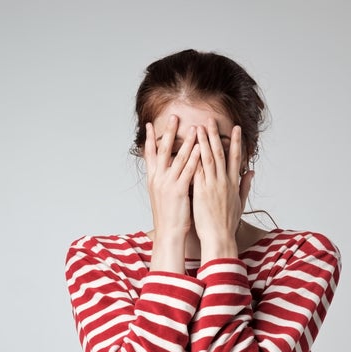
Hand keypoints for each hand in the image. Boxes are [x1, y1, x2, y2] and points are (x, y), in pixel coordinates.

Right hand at [144, 116, 200, 272]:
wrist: (168, 234)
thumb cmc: (169, 216)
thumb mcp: (162, 196)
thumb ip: (164, 180)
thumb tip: (166, 171)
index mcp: (153, 180)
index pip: (149, 154)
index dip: (149, 139)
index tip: (149, 125)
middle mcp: (158, 179)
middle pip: (162, 151)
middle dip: (168, 132)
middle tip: (174, 116)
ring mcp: (168, 184)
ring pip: (178, 158)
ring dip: (187, 141)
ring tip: (194, 127)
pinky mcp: (179, 190)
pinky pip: (189, 171)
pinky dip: (195, 158)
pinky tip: (201, 148)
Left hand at [191, 119, 252, 263]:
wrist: (219, 237)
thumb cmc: (228, 223)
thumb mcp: (240, 203)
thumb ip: (245, 185)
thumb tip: (251, 172)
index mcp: (233, 183)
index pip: (236, 158)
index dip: (236, 142)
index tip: (235, 128)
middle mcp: (224, 181)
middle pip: (220, 153)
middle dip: (215, 135)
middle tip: (210, 120)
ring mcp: (213, 185)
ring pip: (208, 158)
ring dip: (203, 142)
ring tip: (198, 127)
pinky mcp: (201, 191)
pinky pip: (197, 171)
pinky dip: (194, 159)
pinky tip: (189, 148)